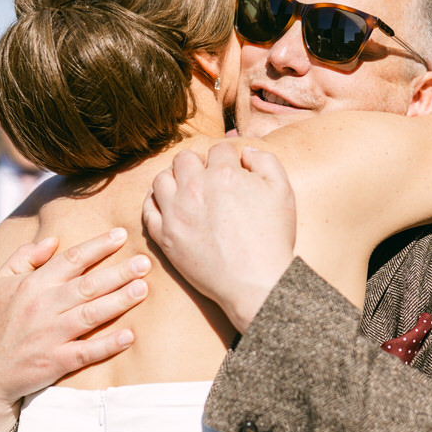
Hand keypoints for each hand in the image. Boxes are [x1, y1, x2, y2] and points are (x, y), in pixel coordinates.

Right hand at [0, 229, 150, 416]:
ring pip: (91, 314)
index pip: (71, 259)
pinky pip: (86, 352)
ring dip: (119, 301)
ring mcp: (49, 335)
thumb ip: (24, 257)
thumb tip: (53, 239)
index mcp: (32, 285)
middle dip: (119, 272)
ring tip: (143, 289)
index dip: (98, 246)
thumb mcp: (0, 283)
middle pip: (88, 285)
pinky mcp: (54, 362)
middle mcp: (42, 307)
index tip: (121, 235)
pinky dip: (107, 345)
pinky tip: (129, 336)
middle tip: (145, 262)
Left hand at [143, 143, 295, 331]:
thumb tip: (246, 151)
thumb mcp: (283, 192)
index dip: (226, 159)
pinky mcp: (165, 235)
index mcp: (224, 173)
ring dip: (173, 179)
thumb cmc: (272, 238)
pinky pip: (147, 209)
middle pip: (184, 159)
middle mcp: (195, 187)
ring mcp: (176, 212)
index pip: (218, 150)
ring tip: (184, 190)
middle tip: (205, 179)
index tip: (229, 172)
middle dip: (196, 163)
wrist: (256, 282)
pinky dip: (154, 202)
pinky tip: (165, 205)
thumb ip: (266, 162)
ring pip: (161, 179)